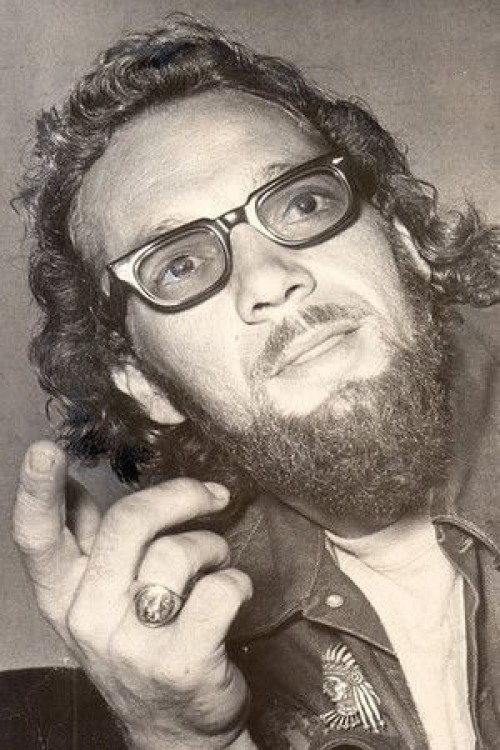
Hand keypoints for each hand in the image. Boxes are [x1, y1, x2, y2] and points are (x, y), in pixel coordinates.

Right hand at [14, 441, 256, 749]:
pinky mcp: (180, 664)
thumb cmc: (142, 645)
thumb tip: (74, 484)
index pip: (39, 538)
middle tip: (211, 496)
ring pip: (180, 552)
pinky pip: (220, 589)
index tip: (44, 451)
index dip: (38, 491)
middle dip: (181, 495)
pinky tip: (233, 595)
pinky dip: (237, 582)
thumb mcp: (102, 599)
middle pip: (130, 523)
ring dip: (212, 546)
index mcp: (64, 595)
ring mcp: (132, 646)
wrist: (177, 730)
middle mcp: (88, 619)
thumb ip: (92, 545)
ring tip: (215, 563)